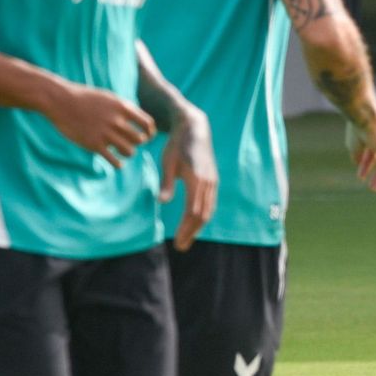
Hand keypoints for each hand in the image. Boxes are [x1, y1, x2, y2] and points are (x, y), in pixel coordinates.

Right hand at [48, 82, 156, 167]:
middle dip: (138, 143)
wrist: (61, 101)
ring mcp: (105, 133)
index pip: (147, 124)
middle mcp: (116, 121)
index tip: (147, 136)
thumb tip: (139, 120)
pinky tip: (116, 162)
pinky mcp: (93, 144)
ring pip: (129, 151)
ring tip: (122, 151)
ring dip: (128, 153)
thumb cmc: (85, 98)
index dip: (150, 132)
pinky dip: (118, 164)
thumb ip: (124, 109)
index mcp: (123, 108)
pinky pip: (113, 160)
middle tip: (132, 143)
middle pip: (140, 139)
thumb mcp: (109, 98)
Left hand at [160, 105, 217, 250]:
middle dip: (192, 232)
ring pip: (208, 210)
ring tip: (187, 239)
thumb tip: (162, 202)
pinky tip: (194, 223)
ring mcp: (212, 182)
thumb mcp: (167, 162)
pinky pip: (210, 203)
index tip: (177, 242)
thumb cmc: (177, 145)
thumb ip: (166, 183)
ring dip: (198, 227)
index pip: (192, 211)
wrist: (195, 129)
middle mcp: (208, 183)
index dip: (185, 229)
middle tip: (181, 246)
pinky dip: (203, 216)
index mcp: (196, 179)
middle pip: (202, 214)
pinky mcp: (213, 180)